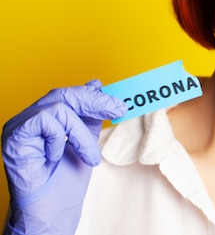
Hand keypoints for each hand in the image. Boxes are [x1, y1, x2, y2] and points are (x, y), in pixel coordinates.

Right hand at [2, 80, 126, 234]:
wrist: (52, 211)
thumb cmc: (66, 180)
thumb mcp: (85, 139)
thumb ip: (89, 115)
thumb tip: (96, 85)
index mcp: (45, 116)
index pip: (70, 94)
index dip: (95, 96)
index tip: (118, 104)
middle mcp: (30, 118)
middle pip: (64, 94)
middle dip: (96, 102)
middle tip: (118, 110)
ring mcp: (19, 126)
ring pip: (59, 108)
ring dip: (81, 133)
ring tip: (89, 156)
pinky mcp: (14, 136)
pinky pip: (44, 120)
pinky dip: (59, 139)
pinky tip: (57, 157)